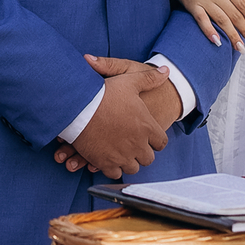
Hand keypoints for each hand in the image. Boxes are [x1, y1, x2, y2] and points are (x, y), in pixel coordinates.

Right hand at [55, 60, 173, 180]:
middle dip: (142, 153)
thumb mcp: (129, 80)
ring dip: (129, 161)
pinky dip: (113, 168)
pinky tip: (109, 159)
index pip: (161, 143)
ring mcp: (122, 156)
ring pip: (133, 168)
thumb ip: (150, 78)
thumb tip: (166, 71)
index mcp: (146, 127)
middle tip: (133, 145)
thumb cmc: (104, 93)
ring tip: (121, 152)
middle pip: (148, 158)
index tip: (147, 137)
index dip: (155, 140)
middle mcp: (137, 144)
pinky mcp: (104, 163)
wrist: (78, 106)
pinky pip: (115, 173)